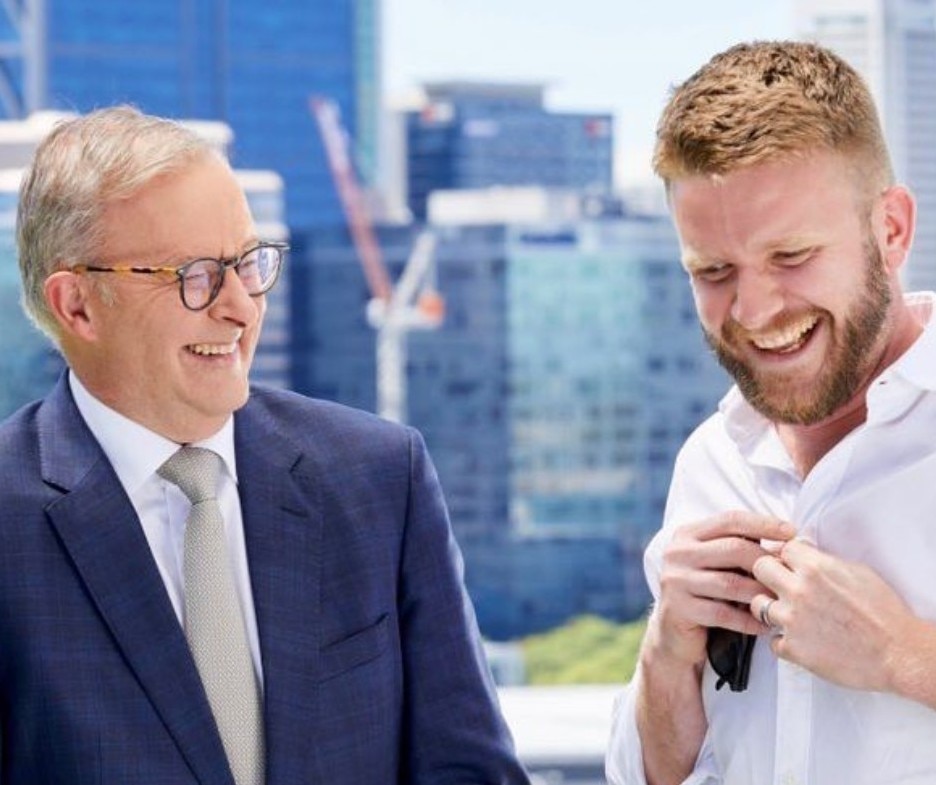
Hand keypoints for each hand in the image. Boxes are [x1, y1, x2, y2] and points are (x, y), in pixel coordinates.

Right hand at [650, 511, 795, 669]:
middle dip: (766, 562)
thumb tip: (788, 538)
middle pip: (733, 548)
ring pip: (731, 583)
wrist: (674, 633)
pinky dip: (749, 620)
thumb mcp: (717, 564)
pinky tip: (765, 624)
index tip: (792, 532)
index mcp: (687, 534)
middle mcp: (677, 553)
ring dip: (761, 593)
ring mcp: (674, 580)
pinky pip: (723, 614)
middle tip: (791, 575)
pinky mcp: (678, 609)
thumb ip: (739, 548)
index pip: (730, 520)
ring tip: (782, 601)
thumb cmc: (706, 594)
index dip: (763, 524)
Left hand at [751, 539, 918, 690]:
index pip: (781, 547)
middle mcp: (798, 591)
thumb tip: (805, 553)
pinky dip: (783, 641)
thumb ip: (824, 561)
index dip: (786, 556)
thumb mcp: (857, 572)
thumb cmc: (884, 613)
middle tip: (779, 584)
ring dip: (770, 608)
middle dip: (768, 574)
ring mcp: (792, 620)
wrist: (898, 653)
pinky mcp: (793, 648)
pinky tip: (799, 639)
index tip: (789, 564)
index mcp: (815, 568)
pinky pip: (771, 641)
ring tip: (789, 614)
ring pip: (758, 604)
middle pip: (759, 568)